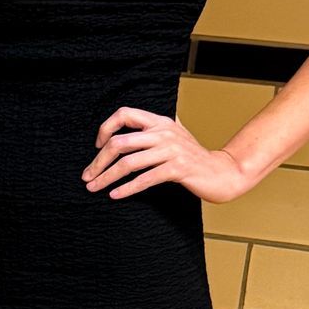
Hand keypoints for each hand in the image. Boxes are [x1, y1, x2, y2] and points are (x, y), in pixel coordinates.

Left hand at [83, 108, 255, 203]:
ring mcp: (171, 150)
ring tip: (94, 188)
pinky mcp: (178, 169)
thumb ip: (151, 131)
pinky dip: (127, 188)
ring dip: (106, 177)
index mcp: (160, 121)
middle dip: (98, 161)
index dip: (106, 128)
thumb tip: (119, 133)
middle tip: (87, 176)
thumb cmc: (192, 158)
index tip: (97, 147)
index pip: (125, 114)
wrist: (221, 172)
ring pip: (128, 163)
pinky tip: (115, 195)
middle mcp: (164, 132)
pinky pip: (145, 179)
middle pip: (120, 142)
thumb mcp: (172, 137)